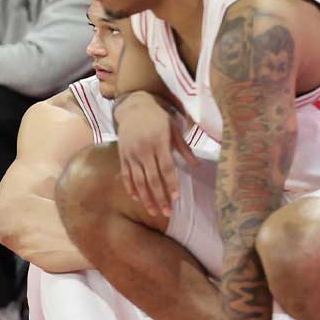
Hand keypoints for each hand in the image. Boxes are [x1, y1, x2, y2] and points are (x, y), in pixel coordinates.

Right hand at [113, 92, 198, 217]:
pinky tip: (136, 198)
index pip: (166, 168)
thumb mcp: (173, 129)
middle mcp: (144, 149)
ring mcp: (131, 153)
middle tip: (167, 212)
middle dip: (159, 197)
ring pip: (138, 180)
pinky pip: (125, 174)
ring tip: (153, 211)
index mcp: (158, 142)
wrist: (133, 106)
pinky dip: (130, 187)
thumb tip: (197, 165)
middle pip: (152, 178)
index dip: (171, 184)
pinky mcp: (122, 155)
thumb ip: (184, 148)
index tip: (176, 198)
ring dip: (145, 197)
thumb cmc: (158, 118)